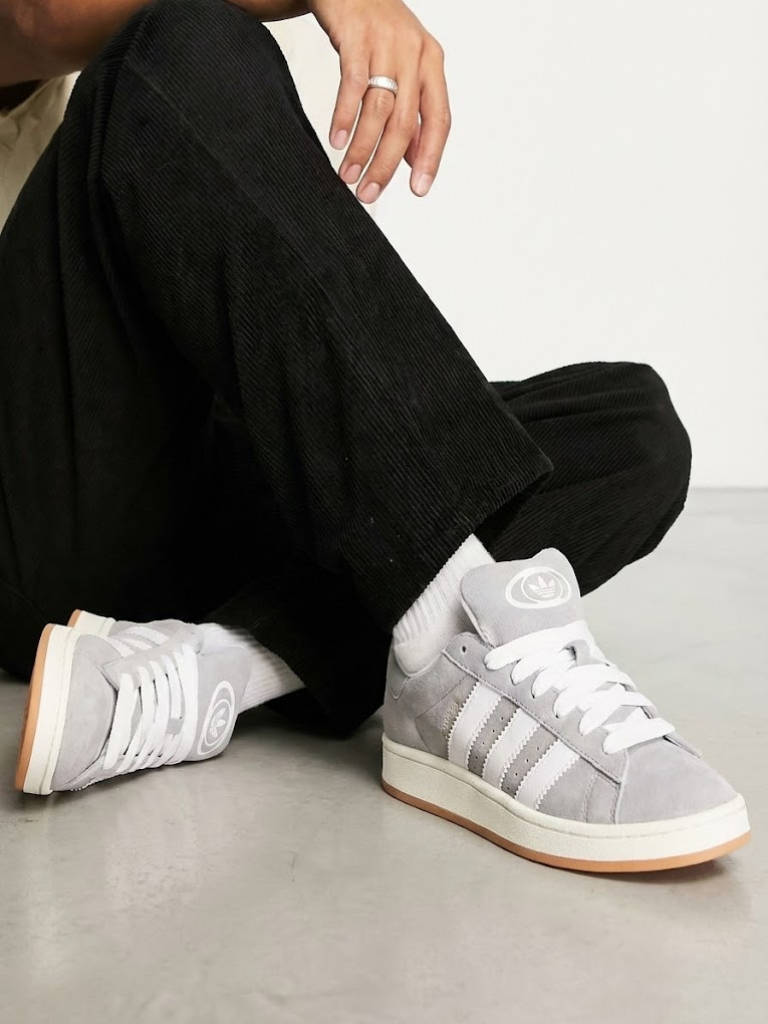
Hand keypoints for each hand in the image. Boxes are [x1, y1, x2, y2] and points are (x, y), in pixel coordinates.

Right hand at [308, 0, 450, 202]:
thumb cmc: (377, 30)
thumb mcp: (403, 67)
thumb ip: (411, 111)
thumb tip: (415, 160)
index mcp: (433, 64)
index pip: (439, 120)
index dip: (431, 158)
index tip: (418, 189)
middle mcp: (414, 53)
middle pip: (406, 122)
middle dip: (386, 164)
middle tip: (369, 193)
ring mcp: (386, 43)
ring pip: (379, 108)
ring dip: (363, 148)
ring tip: (349, 176)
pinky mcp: (356, 36)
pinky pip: (353, 84)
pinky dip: (345, 116)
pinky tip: (338, 141)